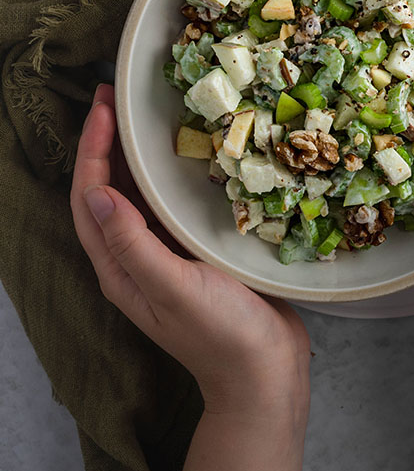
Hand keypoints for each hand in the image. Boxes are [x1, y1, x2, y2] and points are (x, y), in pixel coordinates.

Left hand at [70, 84, 309, 418]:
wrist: (265, 372)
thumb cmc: (221, 334)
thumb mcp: (174, 288)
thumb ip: (133, 244)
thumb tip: (96, 192)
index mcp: (119, 268)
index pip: (90, 198)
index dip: (92, 150)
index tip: (104, 108)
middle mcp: (134, 258)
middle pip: (107, 191)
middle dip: (106, 143)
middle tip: (117, 98)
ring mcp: (164, 255)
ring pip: (137, 195)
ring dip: (133, 155)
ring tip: (143, 115)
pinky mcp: (194, 252)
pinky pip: (169, 204)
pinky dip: (168, 174)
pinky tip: (186, 153)